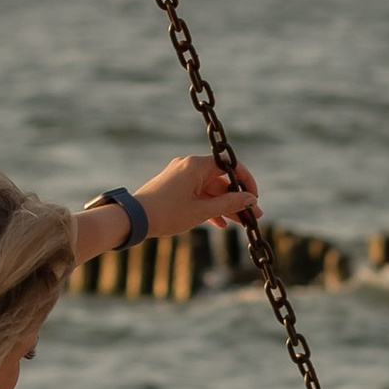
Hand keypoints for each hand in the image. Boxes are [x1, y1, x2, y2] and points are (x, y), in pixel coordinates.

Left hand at [142, 152, 260, 237]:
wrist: (134, 218)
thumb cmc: (167, 213)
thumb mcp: (202, 211)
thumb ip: (229, 204)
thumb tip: (250, 200)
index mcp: (196, 165)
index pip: (230, 166)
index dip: (246, 181)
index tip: (254, 197)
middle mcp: (189, 166)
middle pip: (221, 180)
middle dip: (237, 199)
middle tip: (253, 216)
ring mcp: (181, 176)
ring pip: (210, 190)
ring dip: (225, 205)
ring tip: (241, 223)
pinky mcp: (174, 187)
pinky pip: (198, 194)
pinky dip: (209, 206)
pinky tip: (220, 224)